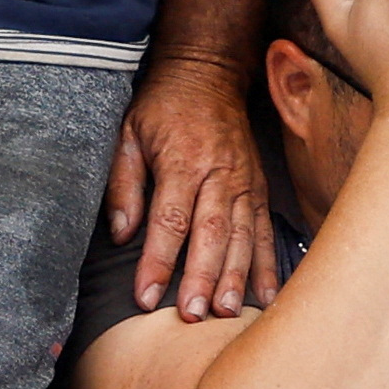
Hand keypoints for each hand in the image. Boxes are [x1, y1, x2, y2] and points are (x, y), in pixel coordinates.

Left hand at [107, 55, 273, 319]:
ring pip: (243, 236)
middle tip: (193, 315)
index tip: (145, 296)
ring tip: (228, 313)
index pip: (170, 220)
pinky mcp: (259, 188)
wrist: (209, 73)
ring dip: (236, 277)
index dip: (158, 261)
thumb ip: (124, 185)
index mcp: (183, 161)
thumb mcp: (128, 134)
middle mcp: (219, 174)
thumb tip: (121, 234)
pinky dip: (267, 264)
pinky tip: (266, 295)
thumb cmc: (162, 107)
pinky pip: (265, 230)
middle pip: (212, 234)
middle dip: (203, 277)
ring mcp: (245, 182)